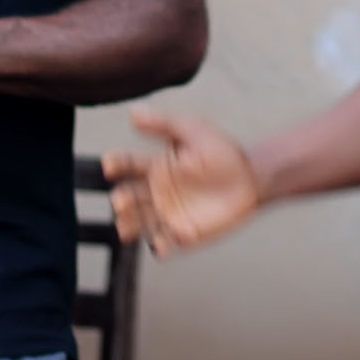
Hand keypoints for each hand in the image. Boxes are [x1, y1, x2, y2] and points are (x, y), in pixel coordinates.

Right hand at [103, 107, 261, 256]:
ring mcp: (166, 214)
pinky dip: (159, 246)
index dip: (116, 164)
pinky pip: (165, 243)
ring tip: (126, 227)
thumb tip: (133, 113)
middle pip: (128, 197)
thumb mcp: (193, 131)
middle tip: (120, 199)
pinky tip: (159, 243)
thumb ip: (163, 124)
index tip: (110, 164)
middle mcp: (155, 192)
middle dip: (121, 200)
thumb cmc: (221, 152)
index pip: (127, 165)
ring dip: (130, 225)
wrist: (250, 179)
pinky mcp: (182, 233)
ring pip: (139, 222)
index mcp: (155, 167)